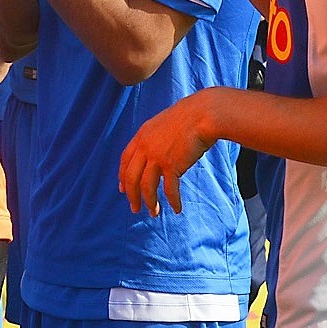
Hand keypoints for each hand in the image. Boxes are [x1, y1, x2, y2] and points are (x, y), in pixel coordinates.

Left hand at [118, 93, 213, 215]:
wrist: (203, 114)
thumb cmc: (190, 117)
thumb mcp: (164, 124)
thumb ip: (156, 138)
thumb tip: (157, 153)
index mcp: (141, 136)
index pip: (125, 160)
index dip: (122, 177)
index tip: (123, 190)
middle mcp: (145, 147)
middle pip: (131, 177)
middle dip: (132, 196)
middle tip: (135, 209)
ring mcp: (157, 157)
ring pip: (147, 187)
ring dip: (150, 202)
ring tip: (153, 213)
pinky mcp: (172, 165)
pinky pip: (170, 189)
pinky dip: (173, 201)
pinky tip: (177, 209)